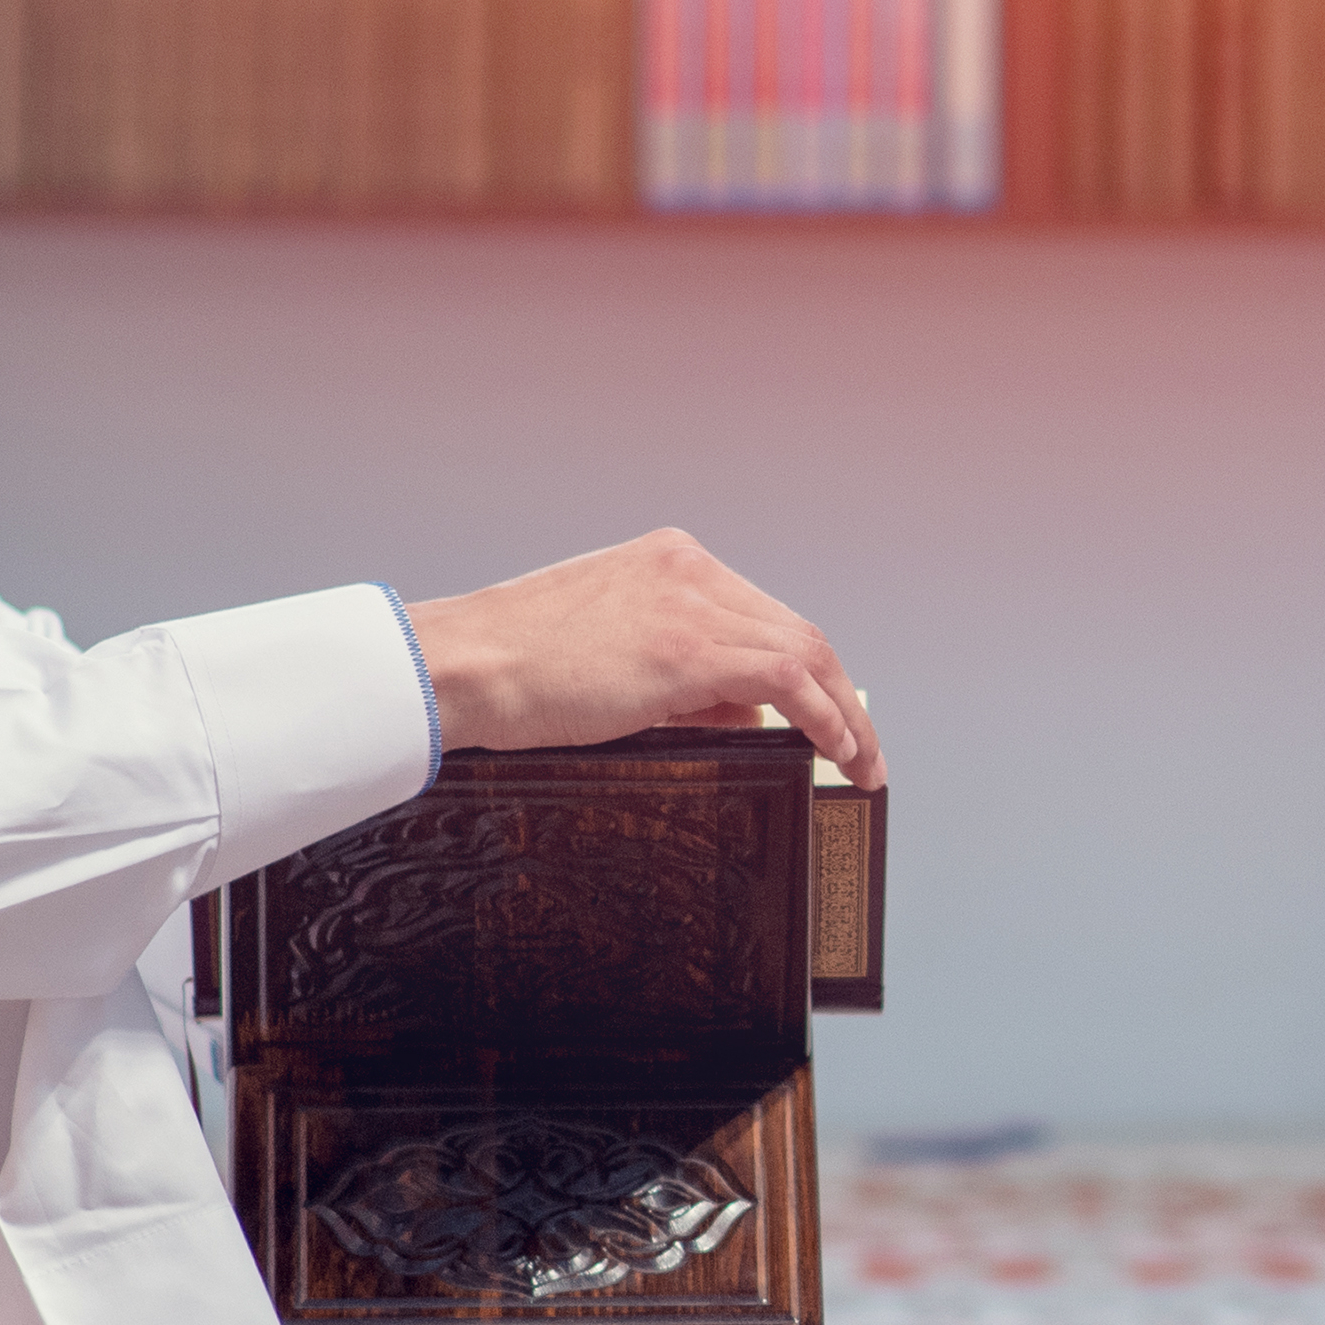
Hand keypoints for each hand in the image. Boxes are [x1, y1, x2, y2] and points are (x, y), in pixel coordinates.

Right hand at [404, 529, 882, 787]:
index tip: (827, 711)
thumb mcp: (610, 655)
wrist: (463, 663)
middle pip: (796, 629)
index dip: (807, 668)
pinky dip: (825, 716)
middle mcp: (690, 568)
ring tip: (861, 764)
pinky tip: (837, 750)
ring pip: (806, 651)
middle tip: (861, 747)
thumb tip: (742, 712)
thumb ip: (681, 676)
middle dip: (840, 691)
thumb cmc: (513, 668)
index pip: (761, 614)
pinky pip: (788, 681)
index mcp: (668, 560)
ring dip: (845, 712)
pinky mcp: (688, 649)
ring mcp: (691, 603)